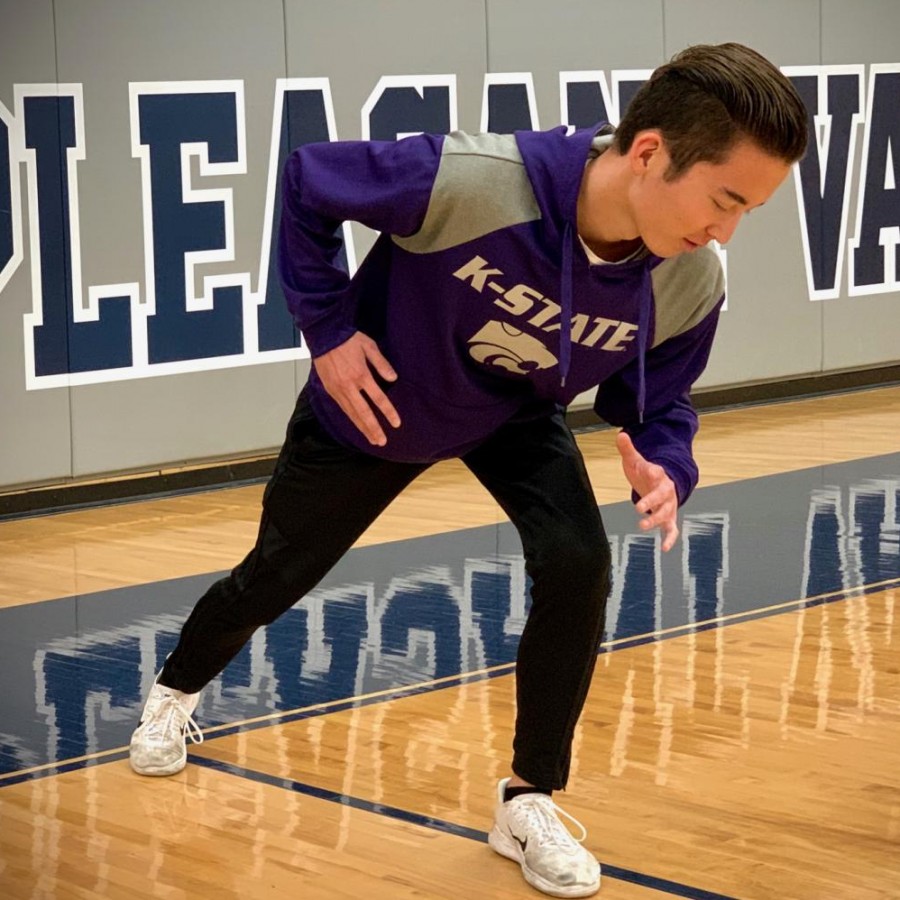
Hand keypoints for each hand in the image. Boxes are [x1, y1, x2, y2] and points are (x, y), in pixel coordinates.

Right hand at [313, 332, 399, 445]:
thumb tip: (394, 378)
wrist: (323, 335)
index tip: (396, 424)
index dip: (388, 412)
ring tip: (372, 439)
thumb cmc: (348, 339)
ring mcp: (338, 390)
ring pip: (352, 414)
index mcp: (361, 375)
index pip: (378, 399)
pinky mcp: (330, 390)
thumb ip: (382, 364)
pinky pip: (343, 408)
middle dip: (374, 428)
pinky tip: (357, 425)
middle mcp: (349, 386)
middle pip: (364, 412)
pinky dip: (351, 419)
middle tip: (382, 441)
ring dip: (362, 428)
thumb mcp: (369, 346)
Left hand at [616, 431, 679, 551]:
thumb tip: (620, 434)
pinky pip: (672, 529)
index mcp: (658, 474)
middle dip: (652, 501)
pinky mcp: (669, 518)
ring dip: (656, 520)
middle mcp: (666, 490)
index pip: (657, 471)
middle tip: (639, 507)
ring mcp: (669, 505)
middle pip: (662, 496)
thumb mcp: (636, 460)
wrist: (663, 483)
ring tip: (642, 525)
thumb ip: (628, 449)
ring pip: (666, 513)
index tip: (649, 470)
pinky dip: (670, 538)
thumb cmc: (646, 472)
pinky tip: (664, 549)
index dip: (653, 471)